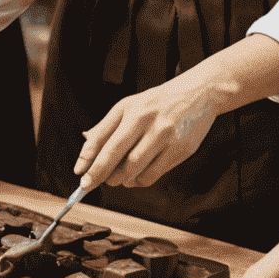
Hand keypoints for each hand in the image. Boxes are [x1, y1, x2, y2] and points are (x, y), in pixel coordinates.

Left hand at [73, 72, 226, 189]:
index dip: (88, 159)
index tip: (80, 175)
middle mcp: (147, 120)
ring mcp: (165, 135)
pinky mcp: (180, 149)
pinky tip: (136, 176)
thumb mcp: (129, 106)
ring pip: (134, 170)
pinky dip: (140, 181)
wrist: (198, 94)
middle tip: (92, 183)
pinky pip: (153, 175)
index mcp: (130, 109)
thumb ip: (106, 127)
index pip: (103, 138)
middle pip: (117, 157)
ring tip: (117, 178)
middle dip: (101, 175)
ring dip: (121, 180)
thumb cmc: (157, 103)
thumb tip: (85, 152)